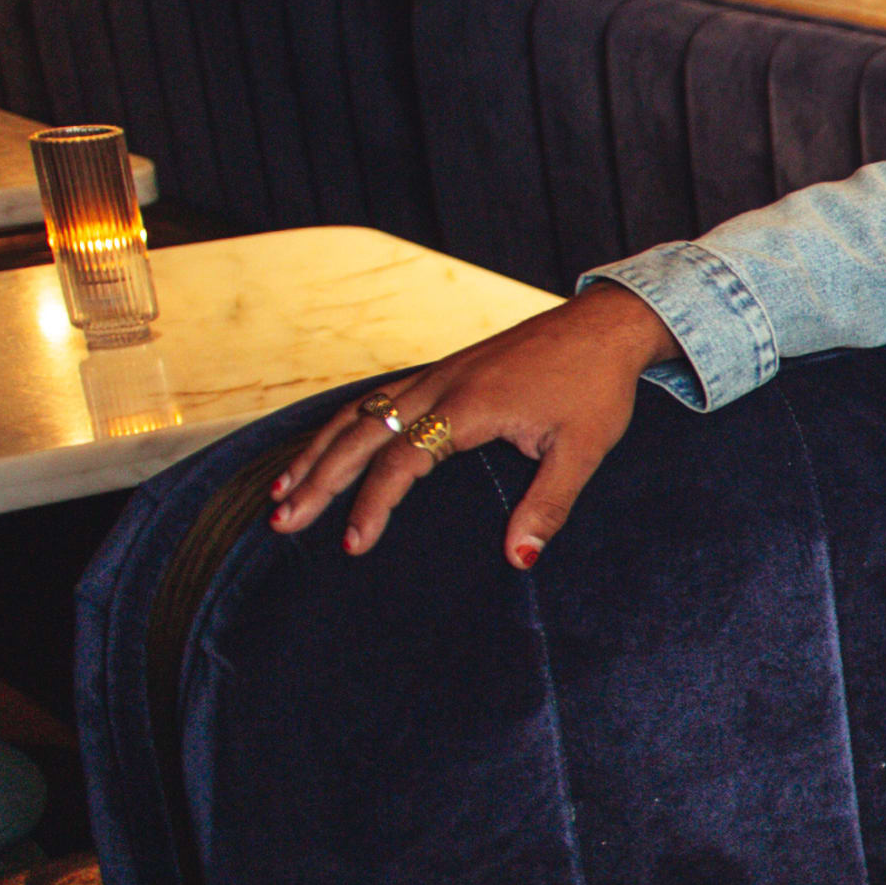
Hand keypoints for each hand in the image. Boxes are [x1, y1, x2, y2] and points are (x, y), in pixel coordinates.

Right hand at [268, 282, 681, 567]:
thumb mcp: (584, 450)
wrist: (604, 325)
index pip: (402, 461)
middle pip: (361, 435)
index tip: (353, 543)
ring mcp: (436, 374)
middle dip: (317, 480)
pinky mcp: (441, 371)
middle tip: (280, 521)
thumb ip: (548, 505)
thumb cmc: (596, 387)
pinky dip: (343, 425)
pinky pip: (377, 399)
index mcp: (470, 406)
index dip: (372, 504)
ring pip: (359, 413)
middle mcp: (440, 385)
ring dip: (318, 452)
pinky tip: (324, 447)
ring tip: (282, 490)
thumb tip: (519, 558)